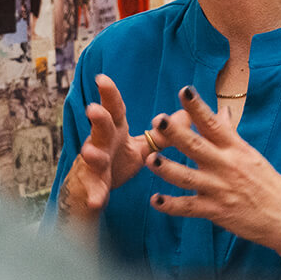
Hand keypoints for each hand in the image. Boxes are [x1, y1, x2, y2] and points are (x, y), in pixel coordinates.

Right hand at [57, 74, 153, 227]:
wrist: (93, 191)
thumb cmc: (116, 161)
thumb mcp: (142, 147)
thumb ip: (162, 133)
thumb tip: (188, 115)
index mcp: (114, 130)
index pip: (113, 109)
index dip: (108, 94)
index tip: (102, 78)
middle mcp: (101, 143)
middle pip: (100, 128)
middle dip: (98, 119)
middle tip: (93, 109)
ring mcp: (94, 164)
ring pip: (92, 157)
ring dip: (92, 155)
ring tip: (92, 153)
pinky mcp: (93, 185)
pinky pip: (94, 190)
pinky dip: (95, 195)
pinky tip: (96, 201)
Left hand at [144, 85, 280, 251]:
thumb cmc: (269, 184)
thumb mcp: (250, 154)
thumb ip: (230, 134)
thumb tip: (222, 110)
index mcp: (235, 149)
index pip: (214, 124)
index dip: (198, 107)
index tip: (184, 91)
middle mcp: (226, 166)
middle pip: (197, 147)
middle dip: (176, 133)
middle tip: (159, 120)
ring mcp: (220, 189)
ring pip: (188, 177)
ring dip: (168, 168)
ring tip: (150, 159)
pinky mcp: (216, 211)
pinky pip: (189, 208)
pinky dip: (171, 205)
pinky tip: (155, 200)